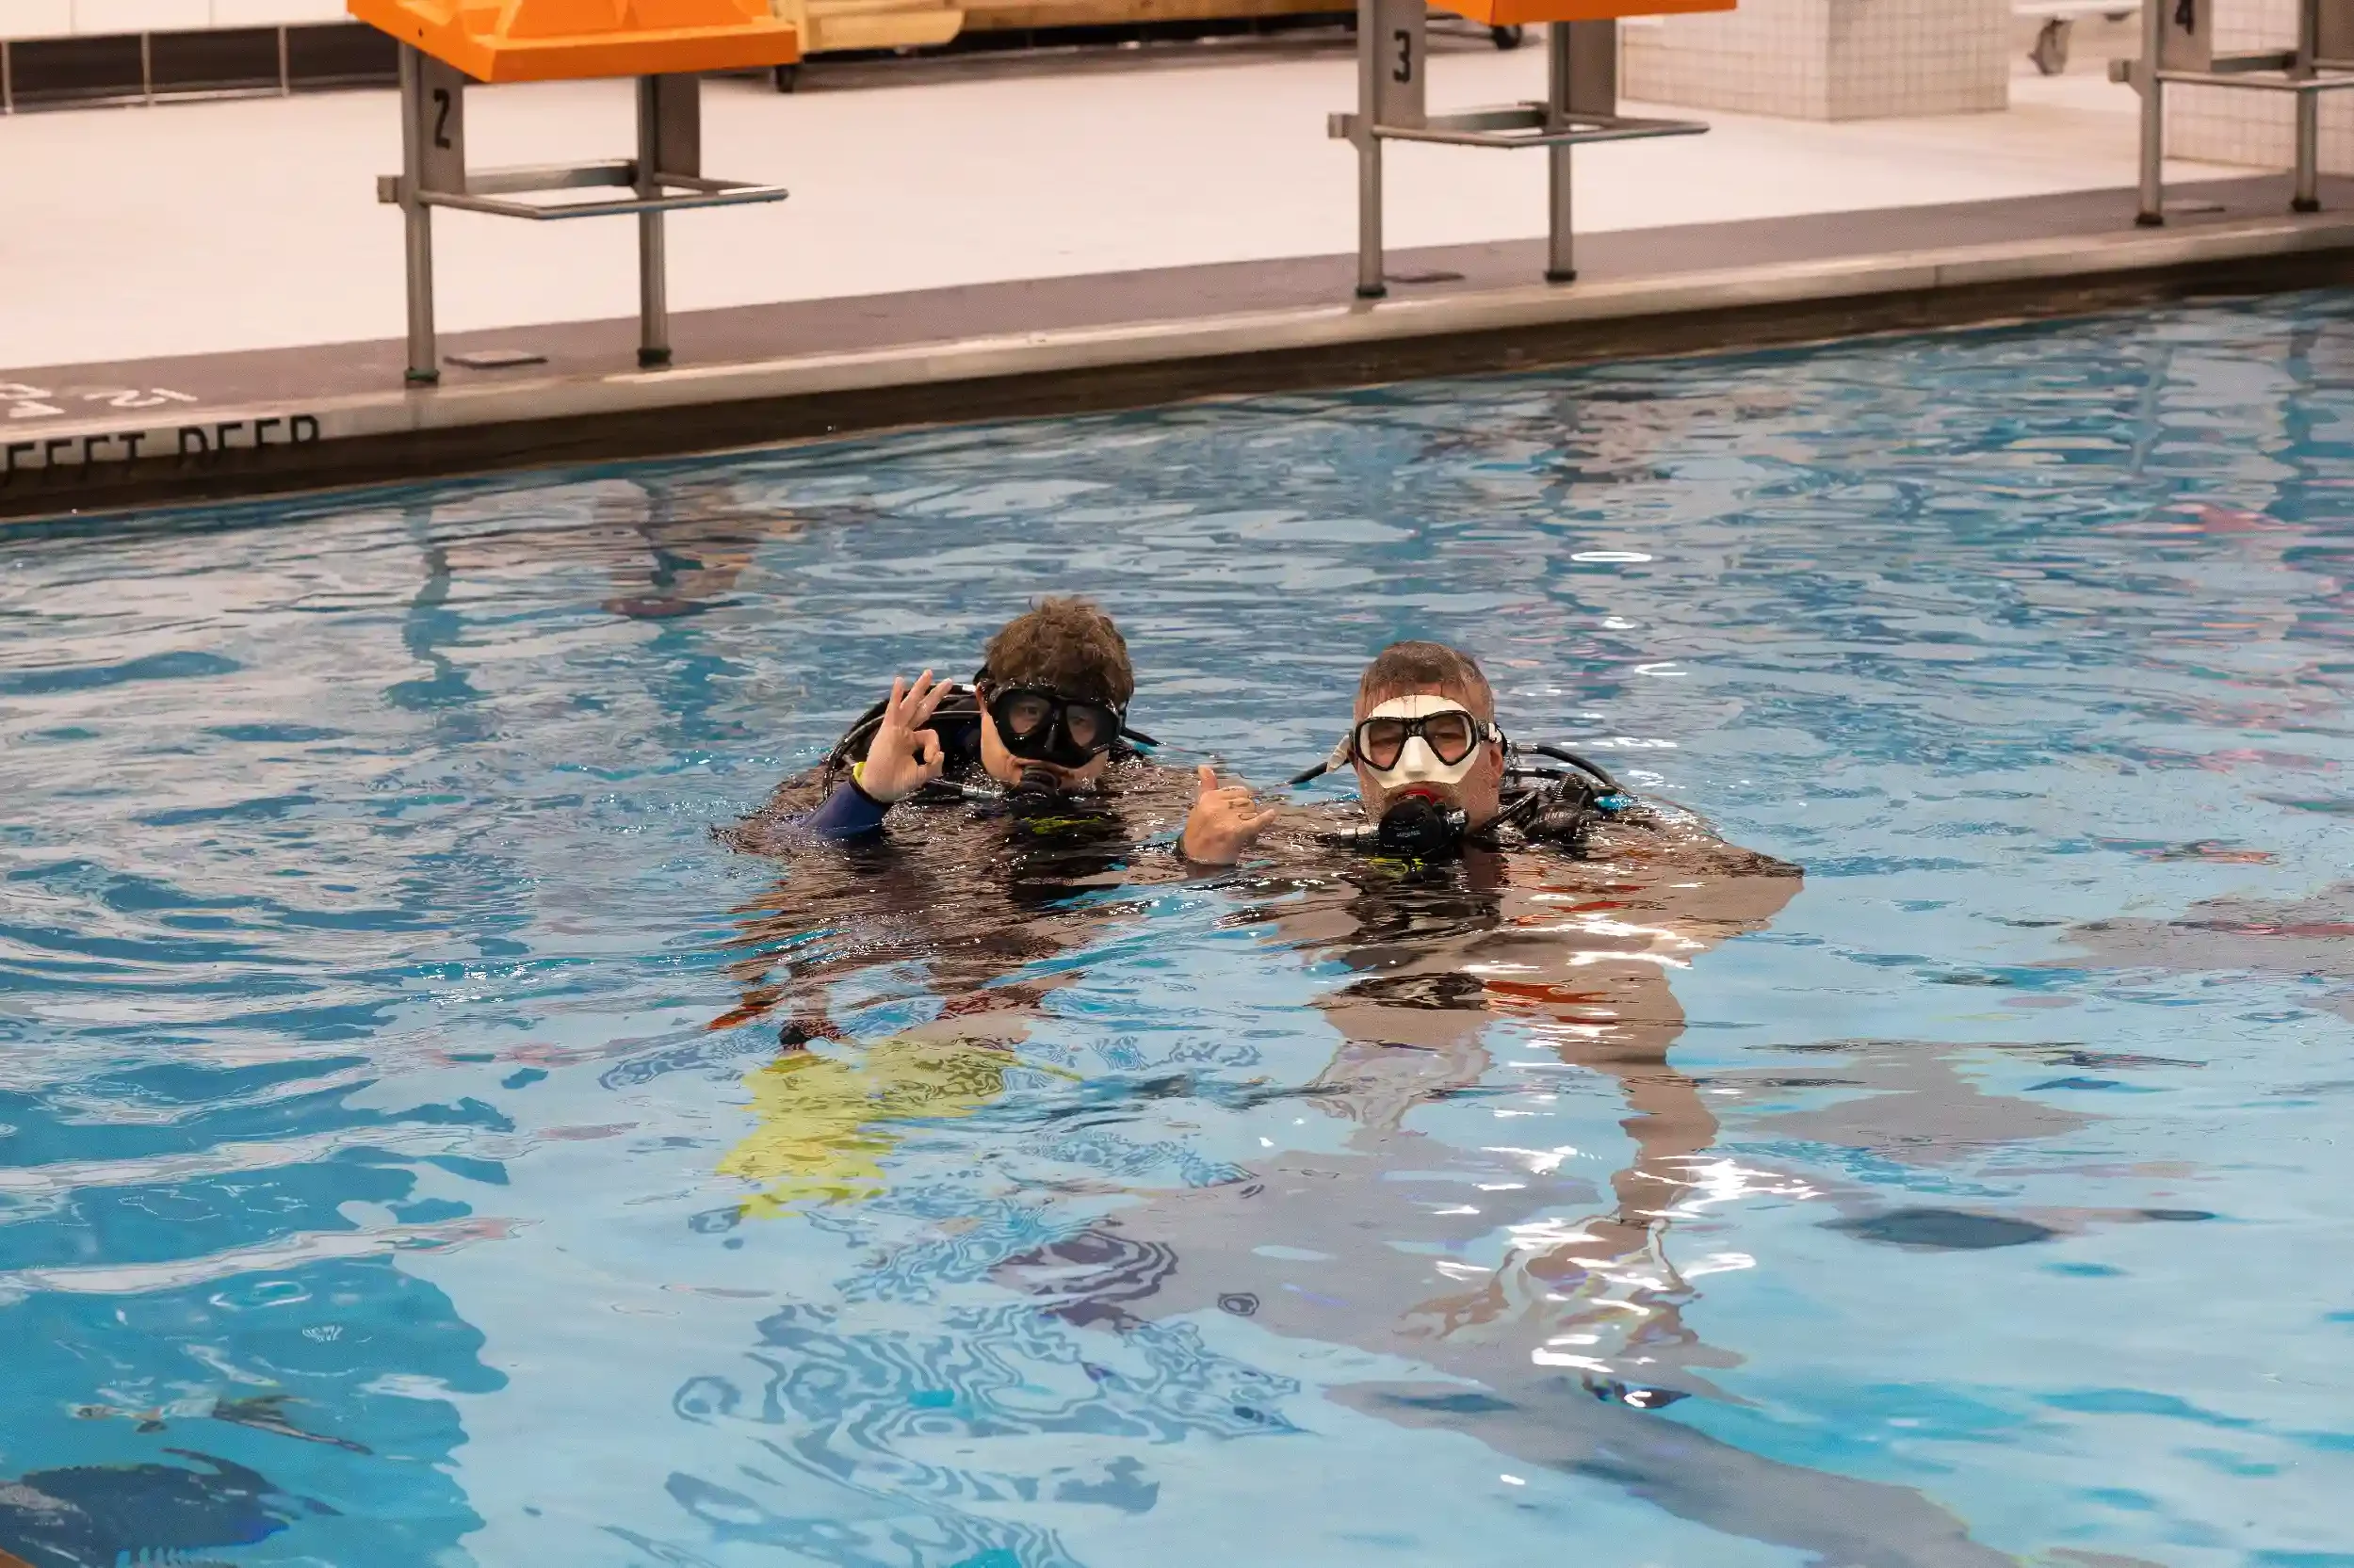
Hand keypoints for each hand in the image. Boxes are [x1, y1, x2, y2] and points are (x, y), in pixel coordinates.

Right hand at [856, 672, 950, 803]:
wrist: (880, 789)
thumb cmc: (898, 783)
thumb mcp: (921, 775)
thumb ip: (933, 766)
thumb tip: (941, 753)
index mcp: (914, 741)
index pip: (931, 734)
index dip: (934, 746)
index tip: (931, 759)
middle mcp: (906, 731)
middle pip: (923, 709)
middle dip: (935, 695)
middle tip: (948, 681)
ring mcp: (897, 729)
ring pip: (910, 704)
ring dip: (919, 689)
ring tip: (929, 674)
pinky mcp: (887, 729)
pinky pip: (893, 710)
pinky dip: (896, 696)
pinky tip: (900, 682)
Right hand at [1180, 763, 1277, 865]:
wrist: (1196, 858)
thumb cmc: (1199, 831)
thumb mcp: (1200, 806)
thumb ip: (1206, 786)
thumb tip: (1203, 765)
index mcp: (1209, 798)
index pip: (1238, 791)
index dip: (1241, 801)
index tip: (1236, 812)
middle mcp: (1217, 806)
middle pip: (1247, 801)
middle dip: (1247, 811)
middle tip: (1239, 824)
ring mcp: (1226, 819)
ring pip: (1252, 811)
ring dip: (1251, 820)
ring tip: (1242, 832)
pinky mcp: (1235, 832)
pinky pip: (1255, 822)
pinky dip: (1265, 819)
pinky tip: (1272, 814)